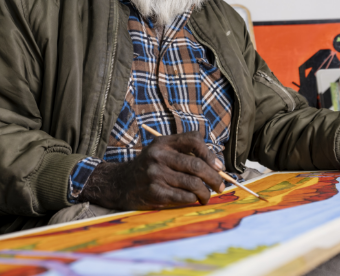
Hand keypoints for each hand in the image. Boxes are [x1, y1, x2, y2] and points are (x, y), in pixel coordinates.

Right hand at [79, 131, 225, 209]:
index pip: (193, 140)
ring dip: (206, 193)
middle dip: (214, 179)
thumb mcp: (160, 151)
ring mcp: (156, 175)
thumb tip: (216, 166)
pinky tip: (193, 200)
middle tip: (221, 187)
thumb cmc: (147, 167)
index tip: (218, 167)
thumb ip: (183, 153)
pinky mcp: (155, 193)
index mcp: (163, 143)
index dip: (210, 154)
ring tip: (207, 197)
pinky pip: (184, 197)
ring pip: (193, 184)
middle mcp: (159, 156)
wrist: (119, 183)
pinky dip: (193, 200)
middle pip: (197, 166)